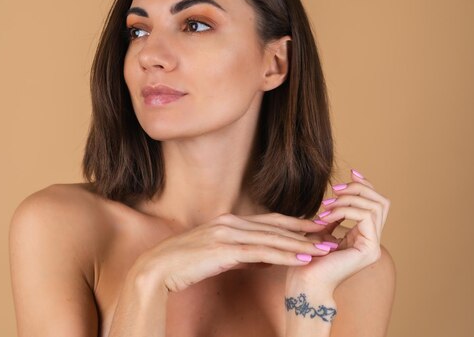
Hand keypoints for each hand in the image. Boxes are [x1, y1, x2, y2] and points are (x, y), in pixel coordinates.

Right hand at [132, 212, 332, 292]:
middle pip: (275, 226)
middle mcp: (230, 223)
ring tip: (324, 248)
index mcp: (228, 221)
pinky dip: (284, 254)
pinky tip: (301, 258)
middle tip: (330, 233)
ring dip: (301, 243)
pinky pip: (261, 252)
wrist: (158, 269)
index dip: (294, 223)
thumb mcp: (217, 255)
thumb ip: (241, 254)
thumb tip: (264, 259)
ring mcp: (226, 234)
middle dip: (304, 231)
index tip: (316, 227)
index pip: (268, 220)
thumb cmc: (185, 264)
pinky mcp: (224, 249)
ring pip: (272, 238)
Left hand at [286, 169, 390, 290]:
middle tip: (335, 189)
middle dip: (358, 188)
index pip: (375, 204)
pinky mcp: (369, 249)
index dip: (365, 185)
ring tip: (326, 208)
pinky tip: (326, 217)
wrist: (304, 282)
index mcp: (363, 236)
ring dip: (347, 200)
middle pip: (381, 201)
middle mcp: (372, 241)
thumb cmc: (306, 258)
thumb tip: (340, 192)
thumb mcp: (321, 228)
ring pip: (374, 206)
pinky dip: (344, 210)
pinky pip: (365, 216)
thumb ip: (335, 213)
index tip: (351, 172)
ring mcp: (373, 246)